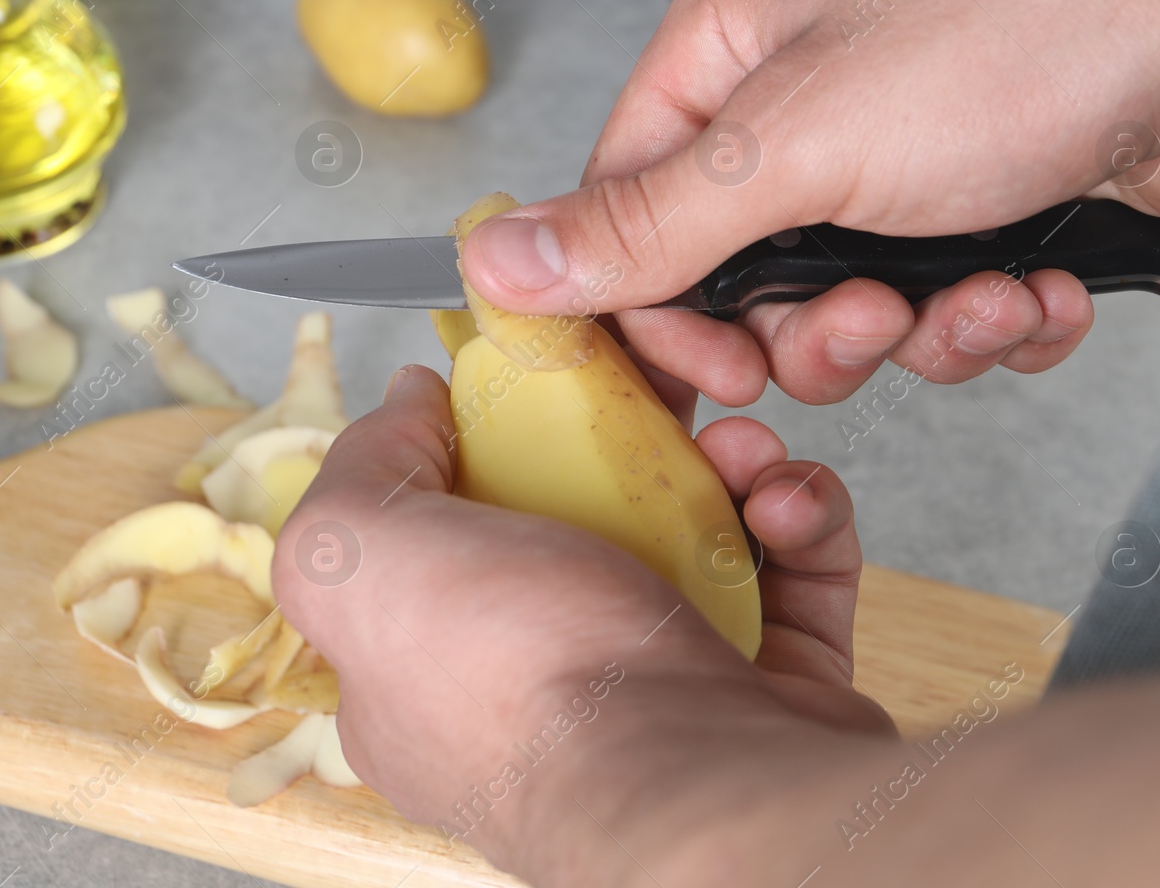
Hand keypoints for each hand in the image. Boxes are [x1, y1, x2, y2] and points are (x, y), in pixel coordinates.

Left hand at [272, 366, 889, 883]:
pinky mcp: (767, 690)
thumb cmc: (519, 682)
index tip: (540, 373)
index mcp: (432, 661)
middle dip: (633, 433)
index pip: (452, 526)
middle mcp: (544, 678)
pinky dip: (798, 521)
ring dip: (727, 464)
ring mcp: (659, 688)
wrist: (692, 787)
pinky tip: (787, 498)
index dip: (492, 437)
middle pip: (586, 511)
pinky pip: (791, 576)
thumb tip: (410, 402)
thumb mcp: (361, 553)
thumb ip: (363, 466)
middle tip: (665, 380)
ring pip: (699, 534)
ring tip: (741, 444)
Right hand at [458, 0, 1159, 408]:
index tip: (709, 372)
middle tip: (860, 324)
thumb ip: (643, 226)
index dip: (654, 302)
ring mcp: (899, 139)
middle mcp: (807, 86)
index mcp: (733, 41)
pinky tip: (1036, 286)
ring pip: (844, 294)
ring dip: (911, 328)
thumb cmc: (1025, 37)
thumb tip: (499, 265)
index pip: (626, 196)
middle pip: (738, 264)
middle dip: (809, 326)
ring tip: (972, 297)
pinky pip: (938, 296)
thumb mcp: (798, 146)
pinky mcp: (981, 190)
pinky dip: (985, 314)